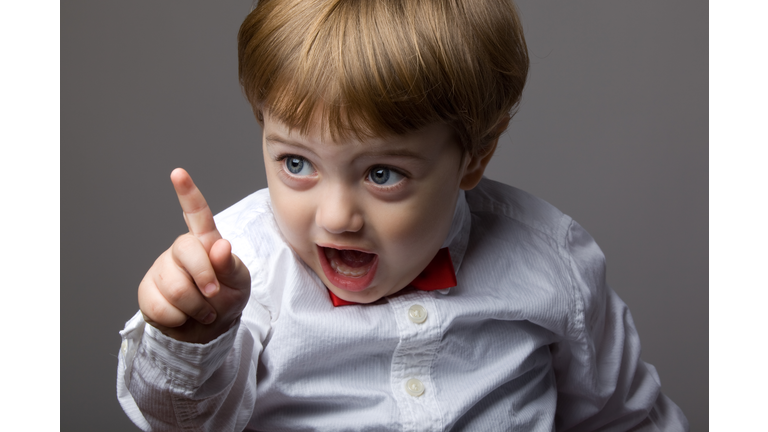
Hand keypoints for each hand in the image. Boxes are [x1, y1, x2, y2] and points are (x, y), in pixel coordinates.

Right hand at [138, 168, 250, 343]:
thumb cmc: (226, 299)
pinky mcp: (147, 290)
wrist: (207, 331)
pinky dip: (180, 319)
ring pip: (175, 286)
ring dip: (196, 307)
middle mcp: (180, 250)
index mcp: (206, 242)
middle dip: (205, 277)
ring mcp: (162, 269)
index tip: (178, 173)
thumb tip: (220, 246)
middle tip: (215, 294)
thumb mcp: (239, 283)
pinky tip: (184, 316)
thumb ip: (231, 266)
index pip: (197, 214)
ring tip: (203, 310)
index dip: (188, 194)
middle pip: (186, 251)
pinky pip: (161, 306)